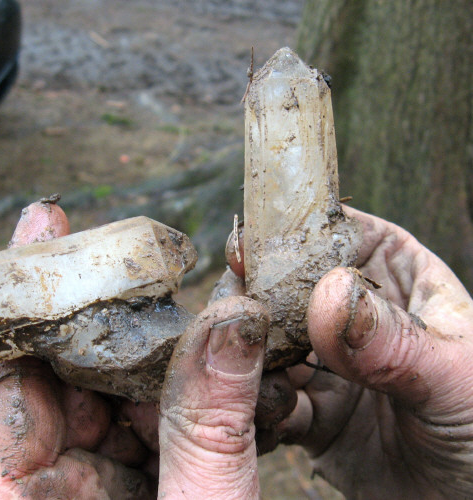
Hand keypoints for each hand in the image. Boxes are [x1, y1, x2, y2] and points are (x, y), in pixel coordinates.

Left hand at [0, 201, 279, 498]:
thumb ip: (209, 424)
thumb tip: (234, 316)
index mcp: (28, 499)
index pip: (7, 384)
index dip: (21, 303)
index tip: (40, 227)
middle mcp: (55, 486)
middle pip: (68, 378)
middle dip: (112, 325)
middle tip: (142, 266)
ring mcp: (98, 483)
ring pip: (117, 395)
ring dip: (160, 363)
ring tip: (196, 322)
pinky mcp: (140, 485)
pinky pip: (151, 420)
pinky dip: (183, 394)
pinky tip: (213, 369)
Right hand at [227, 205, 472, 498]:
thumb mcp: (456, 378)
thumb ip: (395, 340)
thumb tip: (330, 295)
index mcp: (400, 281)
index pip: (344, 236)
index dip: (299, 234)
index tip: (255, 242)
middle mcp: (356, 319)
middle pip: (292, 285)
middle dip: (260, 292)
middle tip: (233, 304)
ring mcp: (330, 366)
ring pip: (272, 342)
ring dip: (251, 350)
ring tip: (237, 358)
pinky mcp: (312, 414)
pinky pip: (272, 399)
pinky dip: (259, 401)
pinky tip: (260, 406)